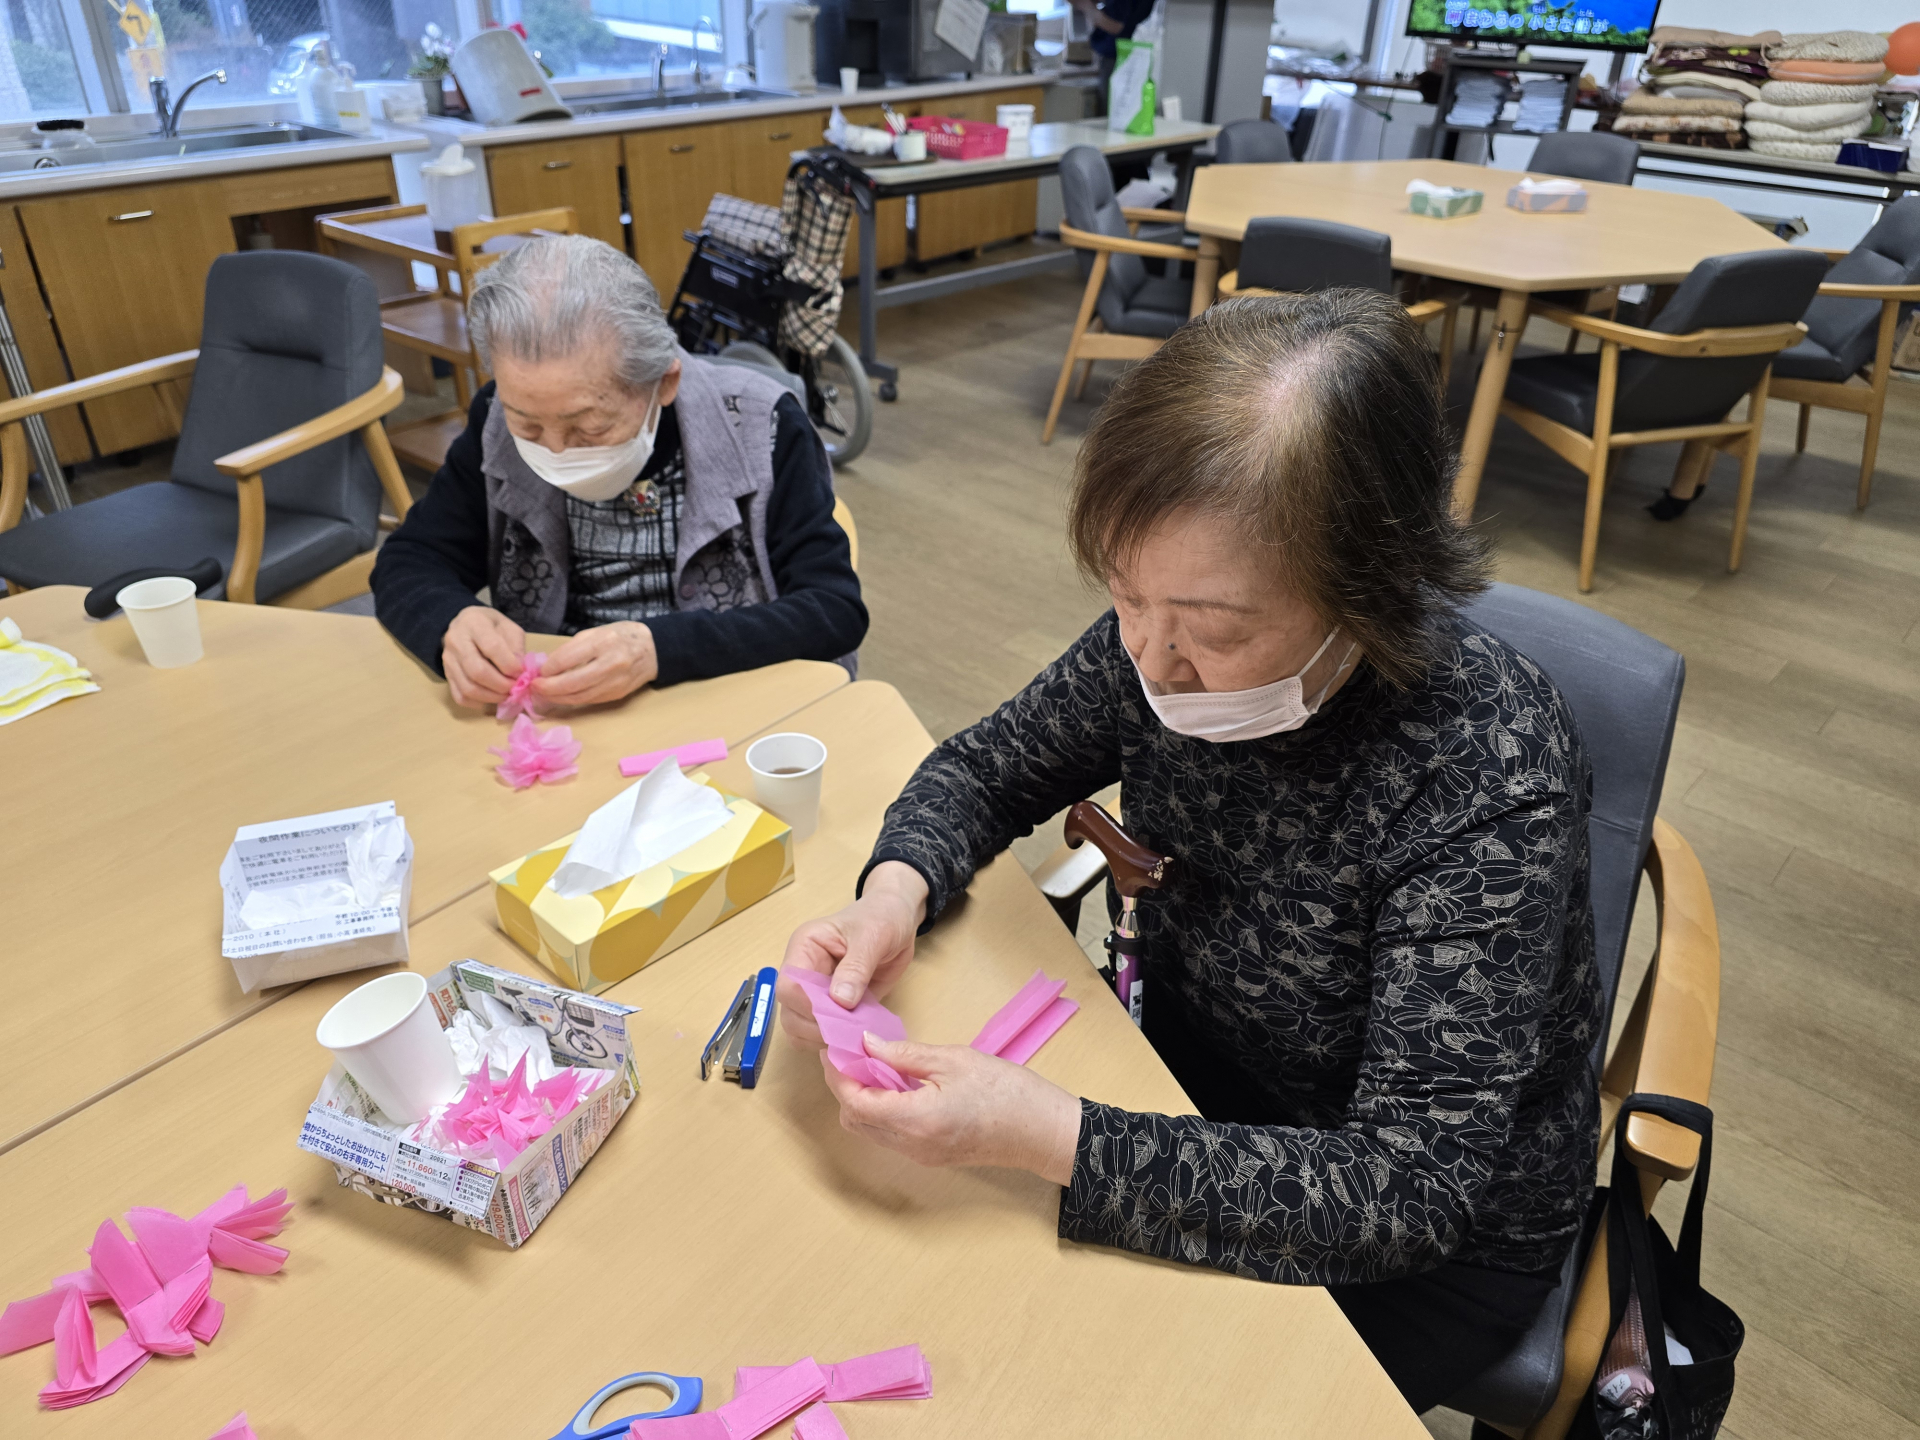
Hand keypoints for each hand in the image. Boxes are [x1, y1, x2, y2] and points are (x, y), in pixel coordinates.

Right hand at [442, 606, 525, 707]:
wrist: (465, 625)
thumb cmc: (492, 626)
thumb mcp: (509, 627)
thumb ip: (516, 647)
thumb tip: (519, 672)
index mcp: (474, 623)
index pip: (492, 647)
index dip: (509, 664)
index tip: (522, 673)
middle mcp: (456, 641)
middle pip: (477, 671)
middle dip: (501, 685)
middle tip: (515, 688)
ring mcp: (448, 660)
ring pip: (468, 688)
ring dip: (492, 697)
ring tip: (506, 694)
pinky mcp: (446, 675)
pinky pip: (460, 696)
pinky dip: (478, 703)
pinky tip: (491, 698)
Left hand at [532, 622, 657, 707]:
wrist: (653, 650)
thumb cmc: (621, 636)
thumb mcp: (596, 632)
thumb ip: (573, 648)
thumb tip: (549, 666)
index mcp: (603, 642)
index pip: (567, 659)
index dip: (548, 669)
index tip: (538, 671)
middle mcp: (610, 664)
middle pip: (571, 683)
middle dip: (548, 688)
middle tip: (534, 687)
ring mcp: (615, 683)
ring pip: (578, 697)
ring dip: (557, 698)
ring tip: (543, 694)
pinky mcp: (616, 695)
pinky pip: (588, 700)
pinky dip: (571, 700)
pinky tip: (561, 696)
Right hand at [777, 861, 927, 1047]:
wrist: (898, 919)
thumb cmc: (882, 917)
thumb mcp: (873, 936)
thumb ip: (856, 967)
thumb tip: (840, 1001)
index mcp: (804, 948)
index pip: (789, 985)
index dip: (808, 1005)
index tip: (838, 1016)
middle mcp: (803, 972)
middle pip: (789, 1012)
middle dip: (816, 1028)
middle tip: (849, 1034)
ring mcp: (815, 992)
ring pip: (799, 1029)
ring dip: (823, 1039)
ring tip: (853, 1037)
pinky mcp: (831, 1008)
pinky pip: (820, 1034)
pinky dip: (834, 1043)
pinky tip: (855, 1039)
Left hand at [821, 1036, 1082, 1183]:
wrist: (1045, 1131)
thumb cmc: (1008, 1092)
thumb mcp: (954, 1060)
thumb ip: (905, 1054)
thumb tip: (867, 1044)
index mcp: (916, 1120)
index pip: (854, 1102)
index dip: (839, 1074)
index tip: (837, 1048)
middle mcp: (912, 1145)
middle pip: (855, 1121)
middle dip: (846, 1087)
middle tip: (853, 1053)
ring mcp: (921, 1156)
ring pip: (871, 1130)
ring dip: (863, 1100)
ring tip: (876, 1064)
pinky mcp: (932, 1156)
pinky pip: (892, 1136)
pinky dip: (883, 1111)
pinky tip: (898, 1084)